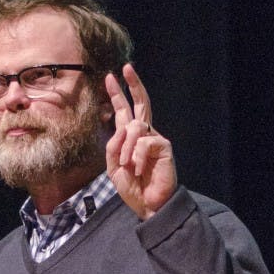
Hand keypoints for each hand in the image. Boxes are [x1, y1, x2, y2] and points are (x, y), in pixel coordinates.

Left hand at [105, 64, 176, 218]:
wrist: (148, 204)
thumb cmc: (132, 187)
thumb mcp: (113, 167)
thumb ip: (112, 147)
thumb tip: (121, 127)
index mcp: (130, 138)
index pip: (124, 112)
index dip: (117, 95)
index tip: (110, 78)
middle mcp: (144, 134)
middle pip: (141, 103)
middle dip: (132, 85)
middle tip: (126, 69)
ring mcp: (155, 139)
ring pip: (135, 127)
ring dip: (126, 147)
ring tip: (127, 165)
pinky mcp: (164, 146)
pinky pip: (144, 142)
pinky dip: (137, 156)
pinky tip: (138, 169)